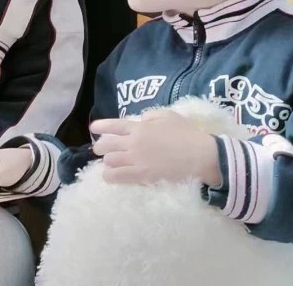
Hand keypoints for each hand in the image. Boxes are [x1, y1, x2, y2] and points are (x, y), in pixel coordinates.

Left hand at [90, 110, 221, 186]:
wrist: (198, 154)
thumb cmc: (186, 133)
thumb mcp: (168, 115)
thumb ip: (150, 116)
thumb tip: (140, 120)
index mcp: (140, 127)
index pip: (114, 125)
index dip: (101, 126)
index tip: (93, 128)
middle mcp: (133, 142)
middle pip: (108, 144)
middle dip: (101, 147)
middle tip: (100, 150)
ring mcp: (136, 159)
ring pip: (110, 160)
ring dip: (108, 161)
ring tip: (110, 163)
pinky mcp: (141, 175)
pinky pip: (118, 176)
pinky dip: (110, 176)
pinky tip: (108, 176)